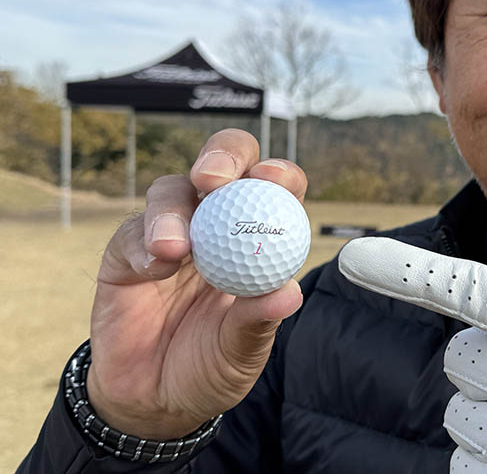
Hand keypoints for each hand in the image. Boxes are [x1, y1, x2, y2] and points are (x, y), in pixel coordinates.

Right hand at [87, 129, 305, 439]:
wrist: (154, 400)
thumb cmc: (211, 366)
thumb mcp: (242, 350)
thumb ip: (258, 320)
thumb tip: (289, 294)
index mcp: (259, 238)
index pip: (276, 189)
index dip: (279, 174)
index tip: (273, 179)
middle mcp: (217, 222)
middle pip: (223, 164)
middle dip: (221, 156)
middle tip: (213, 178)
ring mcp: (172, 230)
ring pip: (172, 190)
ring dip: (173, 212)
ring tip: (175, 249)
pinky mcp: (127, 248)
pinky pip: (132, 232)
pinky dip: (142, 244)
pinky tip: (152, 269)